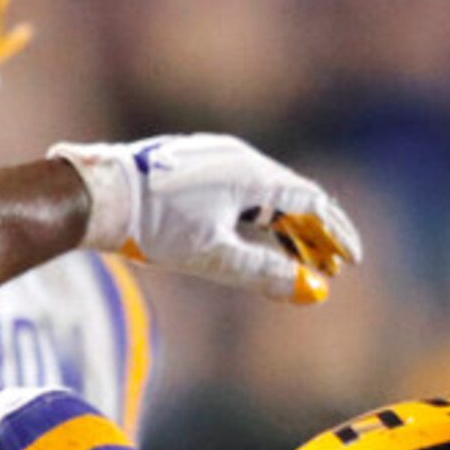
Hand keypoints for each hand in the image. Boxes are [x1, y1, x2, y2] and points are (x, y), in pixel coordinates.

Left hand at [51, 136, 359, 304]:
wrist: (97, 195)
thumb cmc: (154, 225)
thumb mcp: (214, 256)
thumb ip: (265, 274)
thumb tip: (313, 292)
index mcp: (251, 174)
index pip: (311, 202)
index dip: (335, 233)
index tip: (351, 261)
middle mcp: (238, 158)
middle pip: (292, 197)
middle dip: (315, 234)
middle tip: (331, 267)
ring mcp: (214, 158)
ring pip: (265, 195)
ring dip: (286, 227)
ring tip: (299, 260)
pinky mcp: (193, 164)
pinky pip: (242, 190)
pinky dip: (259, 217)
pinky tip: (257, 240)